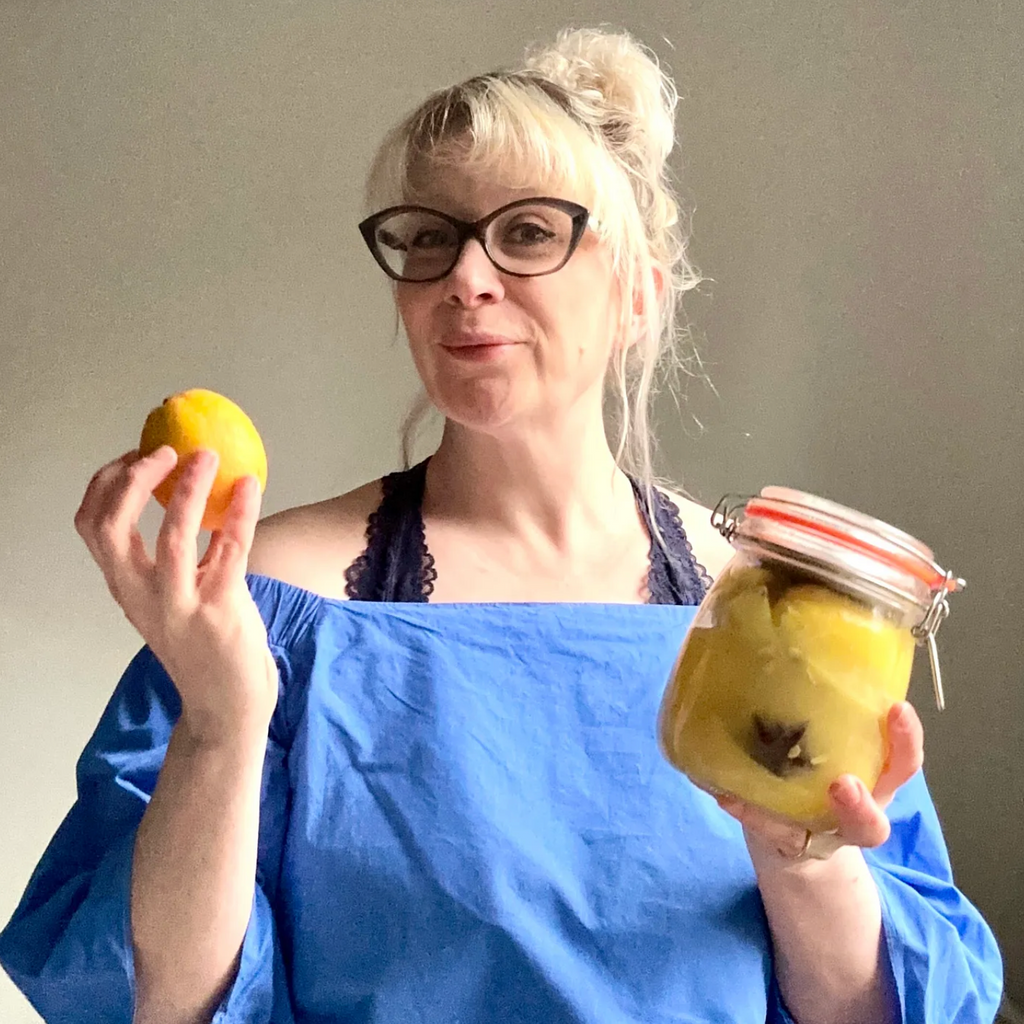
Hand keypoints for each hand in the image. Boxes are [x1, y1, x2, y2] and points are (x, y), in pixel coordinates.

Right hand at [75, 446, 278, 741]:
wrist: (226, 703)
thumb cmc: (206, 642)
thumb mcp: (175, 595)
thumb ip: (178, 554)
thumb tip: (196, 492)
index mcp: (125, 585)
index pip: (92, 526)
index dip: (107, 483)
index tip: (135, 454)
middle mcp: (141, 595)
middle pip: (111, 527)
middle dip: (131, 480)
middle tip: (165, 451)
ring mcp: (179, 605)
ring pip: (172, 537)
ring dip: (189, 489)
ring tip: (209, 456)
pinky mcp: (220, 611)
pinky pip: (230, 549)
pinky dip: (240, 512)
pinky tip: (252, 487)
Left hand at [715, 702, 924, 861]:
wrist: (795, 835)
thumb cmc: (817, 769)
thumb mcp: (829, 739)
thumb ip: (820, 708)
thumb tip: (785, 643)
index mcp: (875, 779)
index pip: (903, 760)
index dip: (907, 737)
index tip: (897, 708)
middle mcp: (858, 811)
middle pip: (875, 819)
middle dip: (862, 803)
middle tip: (842, 784)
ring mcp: (826, 833)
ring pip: (832, 836)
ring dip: (816, 819)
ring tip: (806, 799)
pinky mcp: (791, 842)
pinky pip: (771, 831)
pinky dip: (749, 812)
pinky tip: (726, 795)